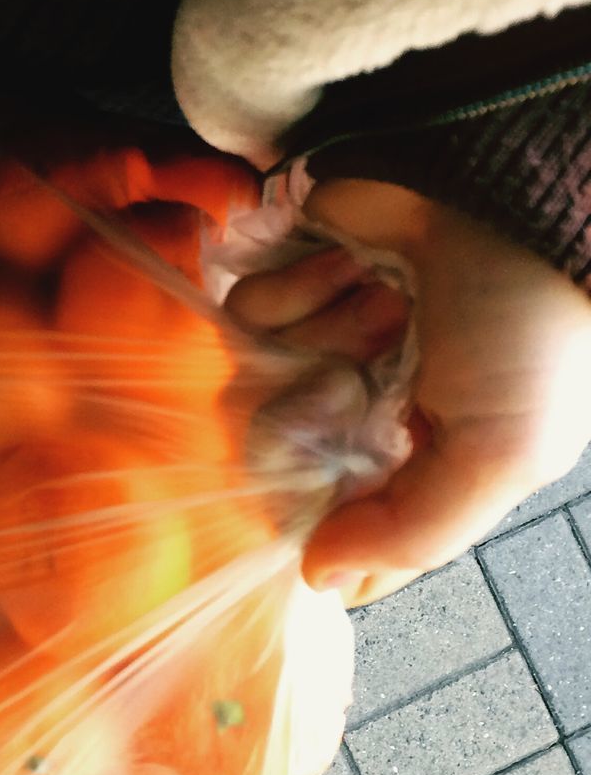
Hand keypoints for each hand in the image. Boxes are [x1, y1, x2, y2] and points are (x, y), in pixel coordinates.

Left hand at [225, 179, 590, 604]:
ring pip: (257, 378)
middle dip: (310, 415)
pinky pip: (248, 309)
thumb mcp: (503, 454)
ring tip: (386, 303)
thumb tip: (320, 580)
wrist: (510, 194)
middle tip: (355, 380)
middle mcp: (362, 407)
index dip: (311, 517)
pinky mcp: (296, 282)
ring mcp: (325, 343)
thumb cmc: (527, 331)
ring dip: (322, 335)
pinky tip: (352, 265)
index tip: (310, 499)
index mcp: (416, 460)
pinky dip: (298, 286)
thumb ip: (413, 534)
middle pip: (273, 454)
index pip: (333, 523)